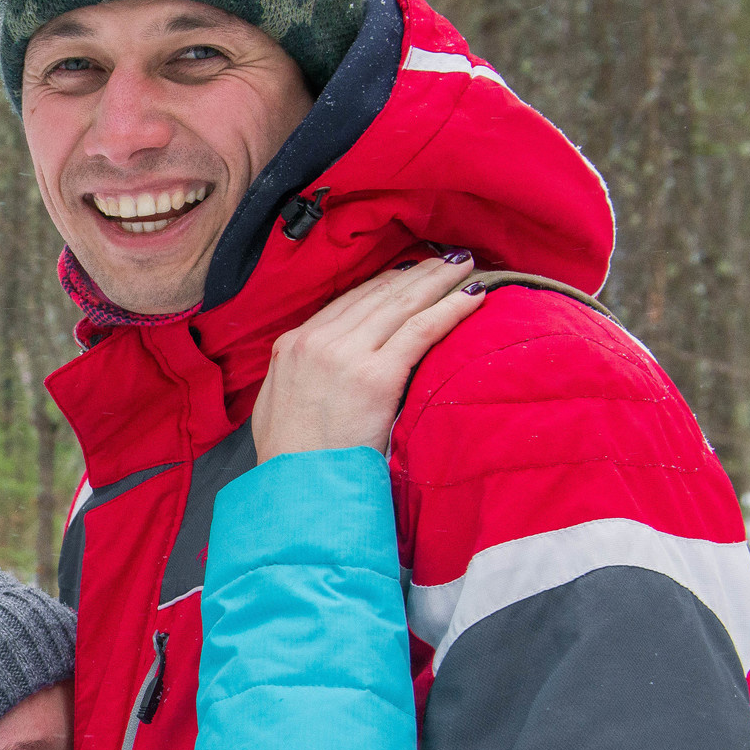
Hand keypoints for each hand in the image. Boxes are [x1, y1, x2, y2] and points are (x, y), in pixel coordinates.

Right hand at [249, 252, 488, 461]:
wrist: (296, 490)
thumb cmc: (290, 462)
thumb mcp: (276, 406)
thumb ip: (300, 375)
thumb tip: (324, 368)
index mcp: (291, 346)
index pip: (347, 302)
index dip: (385, 283)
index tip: (410, 273)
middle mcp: (316, 342)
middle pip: (377, 294)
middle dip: (417, 273)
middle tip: (448, 259)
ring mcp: (345, 355)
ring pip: (401, 304)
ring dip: (438, 281)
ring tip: (464, 266)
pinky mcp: (375, 376)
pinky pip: (421, 330)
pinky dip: (450, 309)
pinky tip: (472, 297)